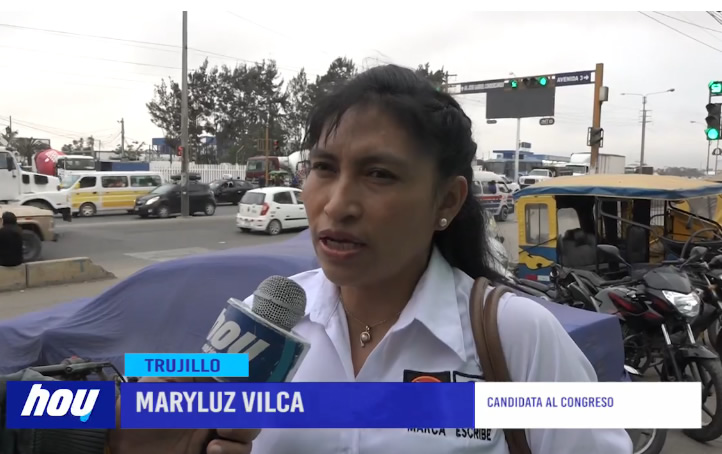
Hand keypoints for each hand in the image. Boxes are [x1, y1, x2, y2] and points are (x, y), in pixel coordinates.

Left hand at [108, 377, 260, 453]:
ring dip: (242, 433)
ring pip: (249, 435)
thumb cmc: (138, 410)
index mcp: (206, 393)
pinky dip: (233, 451)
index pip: (240, 387)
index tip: (244, 389)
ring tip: (217, 437)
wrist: (119, 445)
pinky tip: (212, 449)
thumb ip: (187, 369)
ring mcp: (215, 437)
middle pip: (251, 411)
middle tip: (225, 420)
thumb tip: (221, 361)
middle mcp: (215, 414)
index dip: (248, 387)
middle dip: (247, 414)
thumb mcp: (159, 381)